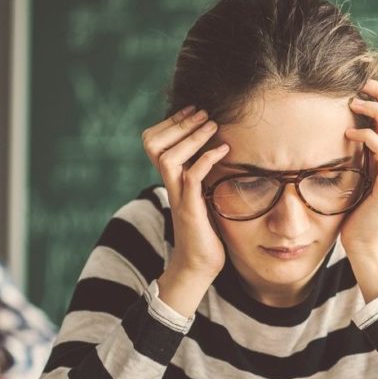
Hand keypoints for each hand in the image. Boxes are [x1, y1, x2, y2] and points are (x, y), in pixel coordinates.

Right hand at [142, 106, 229, 314]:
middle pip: (153, 144)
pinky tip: (224, 150)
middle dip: (178, 123)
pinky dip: (206, 159)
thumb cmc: (206, 232)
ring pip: (167, 157)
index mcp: (171, 180)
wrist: (199, 266)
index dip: (170, 123)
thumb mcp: (203, 197)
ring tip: (212, 125)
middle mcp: (170, 185)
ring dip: (191, 137)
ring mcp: (178, 197)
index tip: (193, 111)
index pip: (154, 142)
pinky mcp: (190, 210)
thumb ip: (203, 177)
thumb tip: (220, 155)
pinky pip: (192, 177)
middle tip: (202, 112)